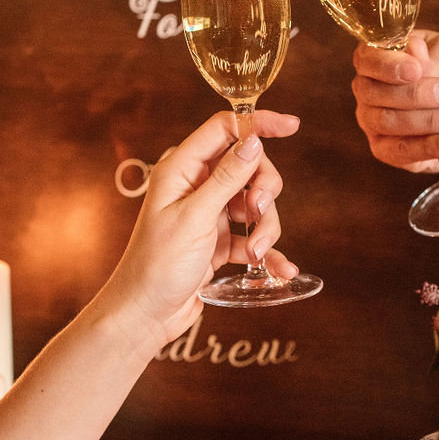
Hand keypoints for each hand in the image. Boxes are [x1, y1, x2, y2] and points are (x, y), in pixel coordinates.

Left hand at [106, 110, 300, 348]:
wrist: (145, 315)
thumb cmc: (157, 265)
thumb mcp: (195, 217)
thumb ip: (227, 178)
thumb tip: (253, 140)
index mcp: (181, 169)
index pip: (225, 129)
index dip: (258, 124)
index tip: (293, 125)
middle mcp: (196, 186)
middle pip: (248, 166)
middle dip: (263, 189)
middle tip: (257, 213)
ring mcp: (209, 213)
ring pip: (255, 202)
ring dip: (264, 227)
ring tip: (254, 253)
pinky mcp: (219, 240)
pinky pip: (253, 234)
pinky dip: (267, 250)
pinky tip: (280, 268)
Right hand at [351, 30, 438, 197]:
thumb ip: (430, 56)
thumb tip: (412, 50)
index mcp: (379, 57)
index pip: (366, 58)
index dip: (387, 65)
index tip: (416, 69)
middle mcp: (369, 90)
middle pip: (374, 93)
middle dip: (416, 94)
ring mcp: (374, 122)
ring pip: (387, 122)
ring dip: (431, 120)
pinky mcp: (388, 151)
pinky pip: (400, 151)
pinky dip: (430, 146)